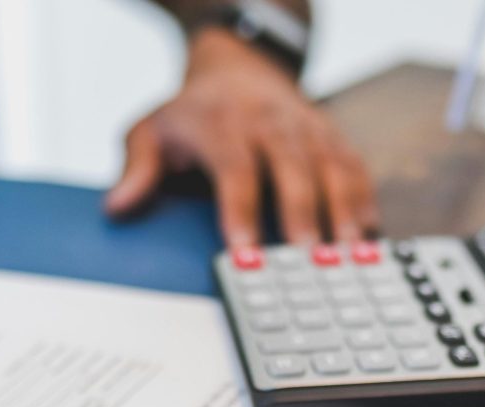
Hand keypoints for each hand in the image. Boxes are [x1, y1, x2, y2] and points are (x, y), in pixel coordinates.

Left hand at [105, 28, 379, 246]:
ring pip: (332, 168)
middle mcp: (270, 122)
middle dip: (302, 216)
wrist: (239, 66)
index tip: (247, 253)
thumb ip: (136, 168)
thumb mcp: (152, 130)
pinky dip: (364, 201)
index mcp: (223, 123)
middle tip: (308, 261)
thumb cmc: (193, 113)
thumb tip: (116, 207)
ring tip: (349, 255)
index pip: (235, 170)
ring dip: (342, 212)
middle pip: (292, 169)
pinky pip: (354, 168)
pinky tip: (368, 237)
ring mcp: (307, 128)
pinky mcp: (333, 137)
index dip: (241, 212)